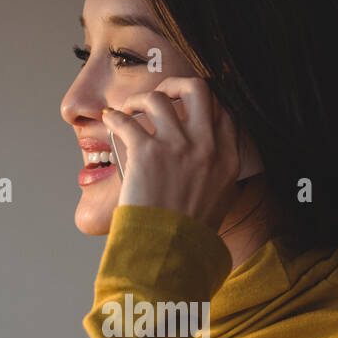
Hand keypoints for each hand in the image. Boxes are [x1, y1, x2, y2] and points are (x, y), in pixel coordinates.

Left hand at [103, 77, 241, 231]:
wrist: (168, 253)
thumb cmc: (188, 235)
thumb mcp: (218, 204)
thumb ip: (216, 178)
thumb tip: (204, 165)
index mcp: (227, 160)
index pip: (225, 113)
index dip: (206, 103)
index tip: (188, 108)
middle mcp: (206, 147)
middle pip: (198, 89)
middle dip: (176, 84)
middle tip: (161, 95)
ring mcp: (177, 147)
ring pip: (159, 97)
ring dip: (139, 99)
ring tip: (128, 111)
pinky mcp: (147, 152)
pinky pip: (126, 120)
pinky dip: (114, 117)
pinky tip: (109, 121)